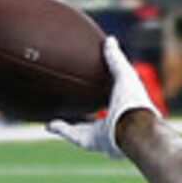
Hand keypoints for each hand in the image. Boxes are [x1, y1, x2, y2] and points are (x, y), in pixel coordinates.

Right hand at [46, 36, 154, 155]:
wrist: (133, 128)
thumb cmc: (133, 100)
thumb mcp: (125, 75)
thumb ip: (116, 59)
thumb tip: (110, 39)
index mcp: (125, 106)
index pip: (113, 97)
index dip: (104, 90)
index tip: (93, 83)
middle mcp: (114, 121)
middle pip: (97, 115)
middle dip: (86, 110)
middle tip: (72, 101)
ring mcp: (103, 134)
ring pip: (82, 128)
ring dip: (68, 124)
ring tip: (53, 118)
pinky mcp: (92, 143)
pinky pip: (73, 136)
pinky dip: (61, 130)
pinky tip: (49, 124)